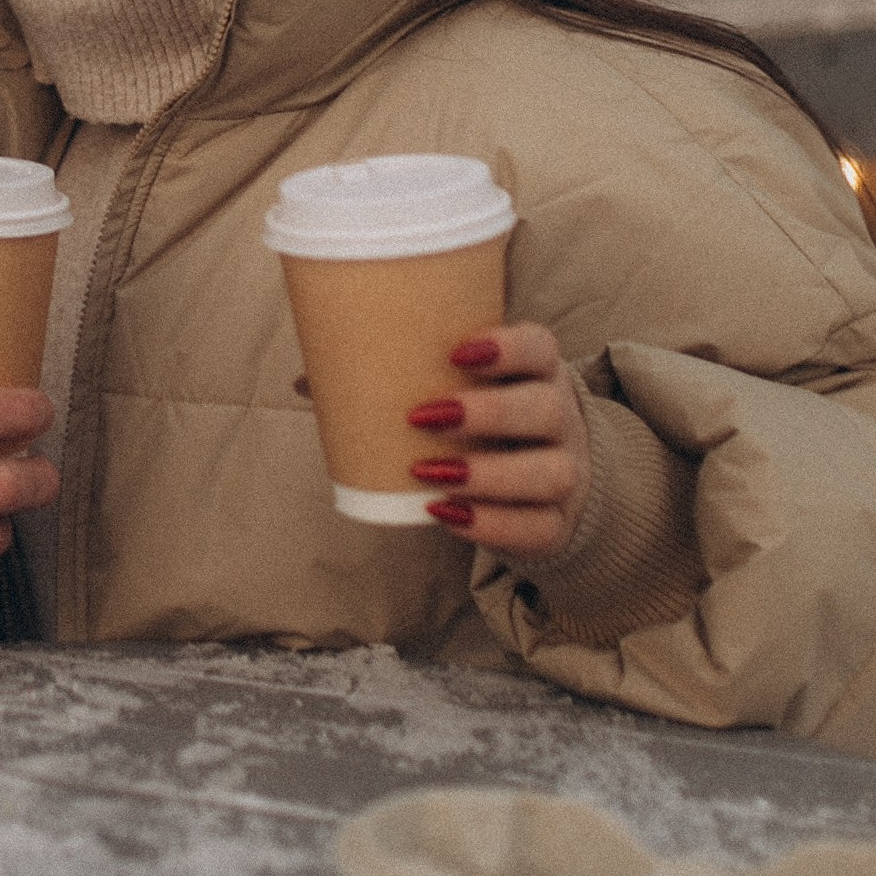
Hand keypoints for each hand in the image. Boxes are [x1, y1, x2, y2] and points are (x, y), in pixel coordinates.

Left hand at [406, 327, 591, 563]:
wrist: (541, 486)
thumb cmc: (484, 424)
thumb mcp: (465, 390)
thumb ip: (405, 376)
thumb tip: (307, 376)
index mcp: (540, 374)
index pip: (541, 348)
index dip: (508, 347)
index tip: (456, 352)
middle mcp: (564, 421)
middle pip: (547, 410)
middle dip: (489, 413)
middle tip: (424, 417)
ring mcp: (568, 474)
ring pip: (551, 473)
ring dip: (488, 474)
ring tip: (429, 473)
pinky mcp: (557, 523)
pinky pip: (539, 527)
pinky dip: (493, 524)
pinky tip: (445, 514)